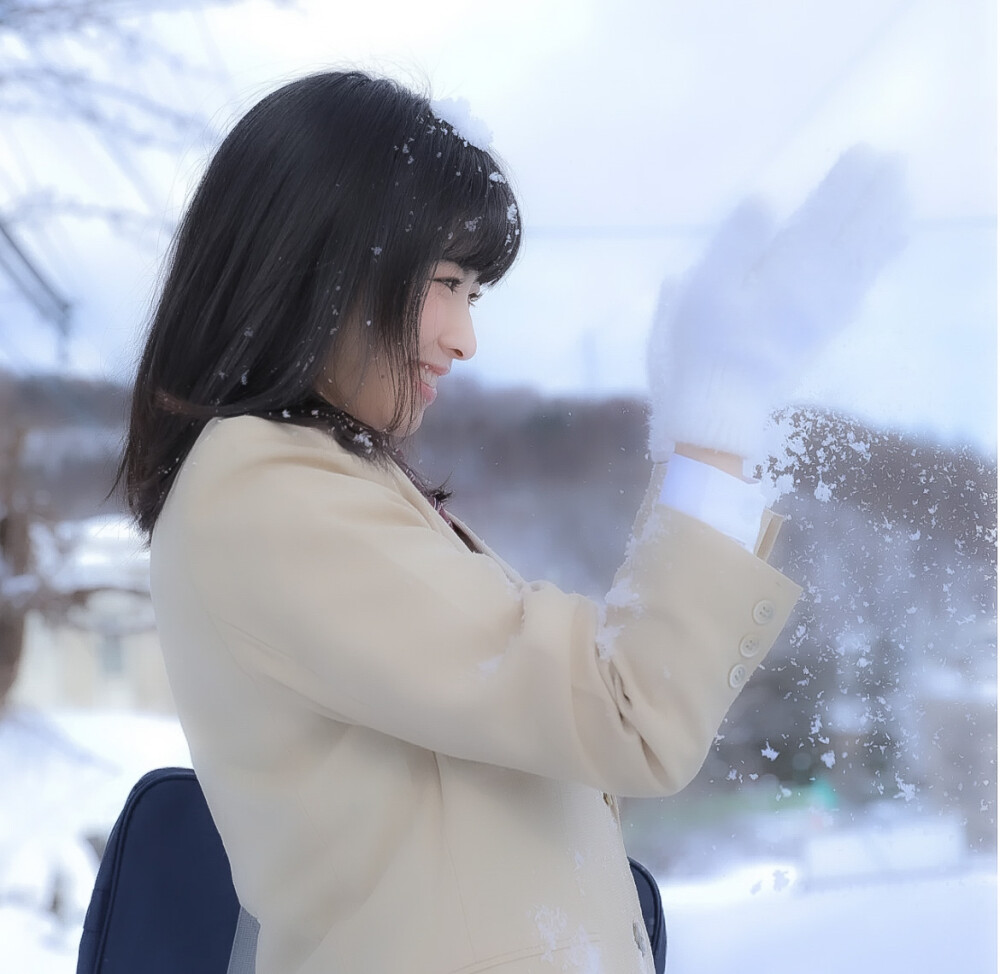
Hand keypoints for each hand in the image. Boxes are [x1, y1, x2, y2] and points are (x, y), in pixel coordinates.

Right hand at [647, 144, 909, 461]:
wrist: (719, 410)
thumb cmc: (701, 349)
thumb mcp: (702, 291)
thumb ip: (735, 243)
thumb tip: (764, 199)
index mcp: (784, 275)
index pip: (823, 218)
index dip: (844, 184)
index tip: (863, 151)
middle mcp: (815, 291)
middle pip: (854, 235)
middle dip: (876, 197)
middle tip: (895, 162)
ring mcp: (824, 314)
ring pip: (865, 261)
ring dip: (886, 225)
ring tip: (903, 196)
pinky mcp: (822, 334)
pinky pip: (862, 287)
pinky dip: (879, 262)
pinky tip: (887, 248)